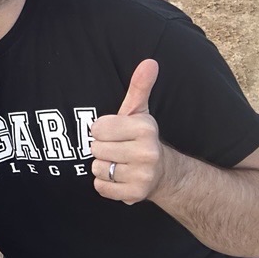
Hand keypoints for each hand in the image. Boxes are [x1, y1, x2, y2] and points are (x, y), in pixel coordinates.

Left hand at [91, 59, 165, 204]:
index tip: (114, 132)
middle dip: (101, 148)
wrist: (163, 173)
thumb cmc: (140, 137)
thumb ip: (140, 86)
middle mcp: (148, 152)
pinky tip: (119, 178)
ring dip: (102, 167)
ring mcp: (143, 176)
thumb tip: (149, 62)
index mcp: (145, 128)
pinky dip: (104, 184)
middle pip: (95, 148)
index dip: (101, 130)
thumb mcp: (139, 111)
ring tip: (119, 163)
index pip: (97, 128)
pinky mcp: (135, 195)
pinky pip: (100, 187)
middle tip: (117, 149)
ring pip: (97, 168)